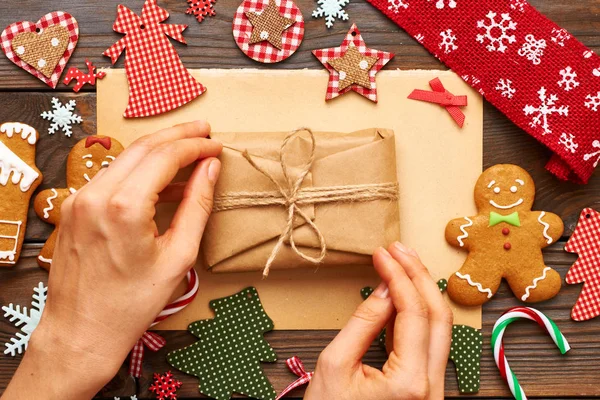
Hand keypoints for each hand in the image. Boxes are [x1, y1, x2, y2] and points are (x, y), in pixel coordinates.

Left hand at [2, 121, 221, 399]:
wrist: (81, 332)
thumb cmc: (132, 304)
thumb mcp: (178, 257)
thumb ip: (196, 206)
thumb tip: (211, 169)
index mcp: (124, 206)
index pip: (165, 156)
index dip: (195, 146)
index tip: (216, 145)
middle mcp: (96, 194)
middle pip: (143, 147)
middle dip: (178, 135)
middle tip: (205, 131)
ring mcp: (80, 199)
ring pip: (125, 157)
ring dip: (158, 150)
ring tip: (188, 151)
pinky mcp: (74, 208)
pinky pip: (112, 176)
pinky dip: (139, 170)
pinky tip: (162, 179)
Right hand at [305, 242, 452, 399]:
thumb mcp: (335, 366)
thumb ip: (364, 323)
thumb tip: (385, 287)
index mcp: (410, 383)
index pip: (413, 312)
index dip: (398, 275)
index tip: (381, 253)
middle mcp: (432, 388)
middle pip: (439, 316)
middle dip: (418, 275)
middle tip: (398, 249)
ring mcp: (433, 391)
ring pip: (439, 329)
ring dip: (421, 291)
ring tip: (401, 263)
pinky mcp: (426, 390)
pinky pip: (429, 343)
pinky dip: (417, 314)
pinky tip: (401, 294)